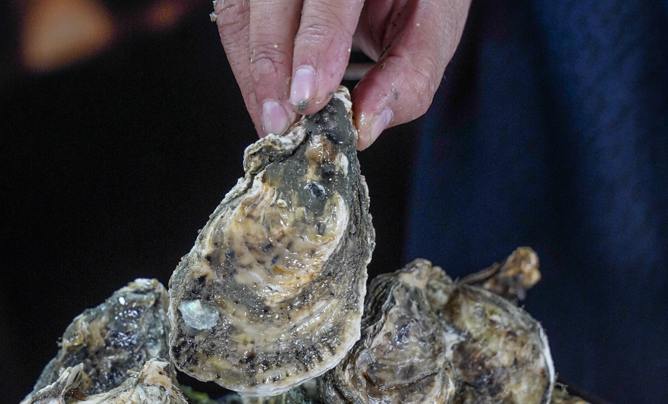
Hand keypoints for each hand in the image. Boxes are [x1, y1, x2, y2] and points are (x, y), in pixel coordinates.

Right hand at [214, 0, 471, 148]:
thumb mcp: (434, 20)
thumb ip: (412, 70)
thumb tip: (365, 126)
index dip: (317, 43)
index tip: (309, 98)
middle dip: (272, 69)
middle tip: (284, 126)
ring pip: (240, 13)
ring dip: (253, 76)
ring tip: (275, 124)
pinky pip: (233, 21)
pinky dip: (247, 68)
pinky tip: (268, 102)